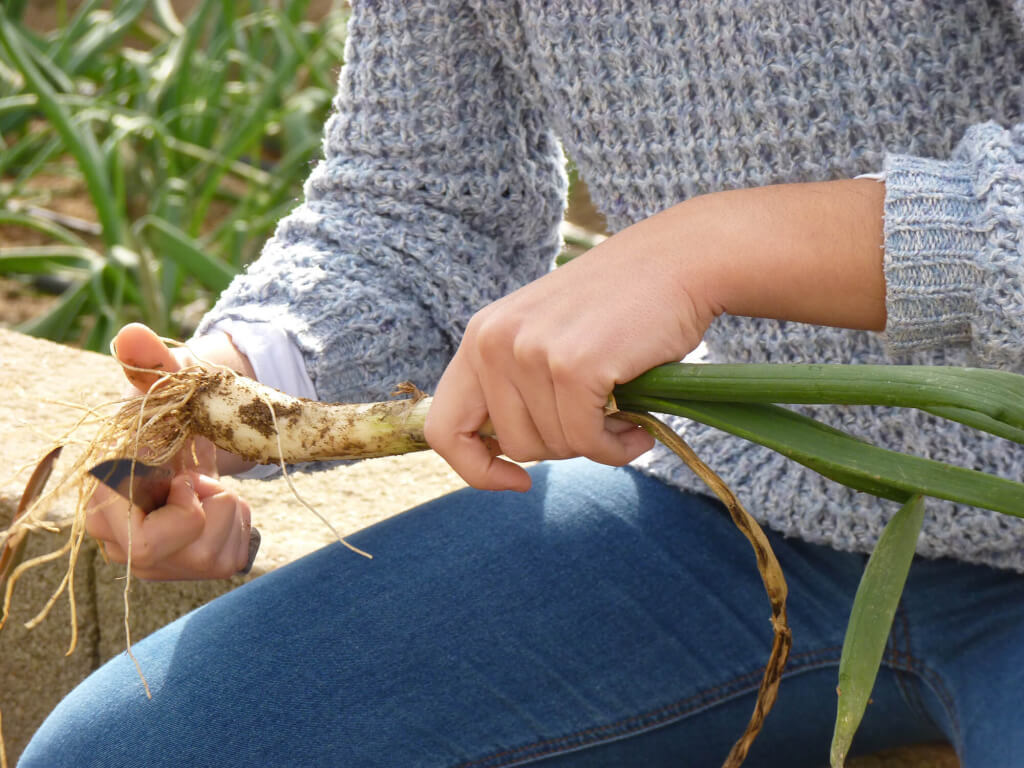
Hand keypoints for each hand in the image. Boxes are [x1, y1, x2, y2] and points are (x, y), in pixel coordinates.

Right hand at [85, 323, 255, 579]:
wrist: (207, 428)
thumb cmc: (183, 405)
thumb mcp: (173, 380)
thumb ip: (151, 361)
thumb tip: (131, 335)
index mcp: (103, 499)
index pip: (132, 538)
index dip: (172, 510)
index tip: (190, 477)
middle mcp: (120, 539)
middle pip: (160, 556)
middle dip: (200, 515)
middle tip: (205, 481)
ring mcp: (156, 560)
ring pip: (208, 559)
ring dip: (227, 512)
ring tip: (210, 485)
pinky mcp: (191, 566)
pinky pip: (231, 560)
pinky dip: (241, 525)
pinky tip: (222, 502)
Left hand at [425, 180, 885, 492]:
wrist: (678, 262)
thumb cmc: (619, 309)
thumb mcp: (545, 336)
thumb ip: (515, 385)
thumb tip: (505, 455)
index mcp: (480, 336)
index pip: (443, 426)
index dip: (475, 468)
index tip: (516, 481)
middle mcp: (494, 341)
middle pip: (513, 445)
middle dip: (562, 448)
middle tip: (600, 422)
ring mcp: (531, 352)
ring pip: (552, 447)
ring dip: (596, 445)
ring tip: (625, 416)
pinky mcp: (573, 365)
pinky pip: (586, 441)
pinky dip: (617, 448)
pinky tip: (639, 430)